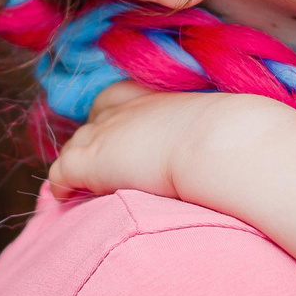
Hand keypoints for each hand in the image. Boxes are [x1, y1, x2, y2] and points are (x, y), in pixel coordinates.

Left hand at [48, 86, 245, 203]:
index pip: (117, 100)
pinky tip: (68, 199)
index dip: (116, 121)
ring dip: (80, 166)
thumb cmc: (231, 136)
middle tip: (107, 168)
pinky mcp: (89, 162)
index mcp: (153, 96)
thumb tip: (234, 145)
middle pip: (93, 122)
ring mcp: (102, 134)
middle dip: (95, 142)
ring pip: (74, 148)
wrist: (218, 143)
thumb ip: (210, 131)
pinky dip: (61, 187)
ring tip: (87, 189)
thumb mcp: (217, 123)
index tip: (126, 141)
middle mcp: (123, 110)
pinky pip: (60, 174)